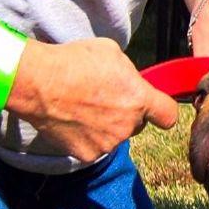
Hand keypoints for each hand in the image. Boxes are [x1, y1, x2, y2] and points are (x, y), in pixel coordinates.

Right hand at [9, 36, 179, 163]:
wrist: (40, 83)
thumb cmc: (75, 61)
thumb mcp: (112, 54)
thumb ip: (129, 74)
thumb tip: (130, 82)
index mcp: (139, 99)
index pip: (168, 115)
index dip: (162, 111)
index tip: (155, 109)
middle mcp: (128, 125)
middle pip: (137, 124)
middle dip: (127, 114)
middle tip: (104, 100)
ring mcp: (108, 143)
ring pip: (115, 136)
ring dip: (106, 126)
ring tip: (84, 108)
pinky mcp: (88, 154)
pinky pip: (95, 147)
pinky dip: (87, 138)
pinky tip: (74, 120)